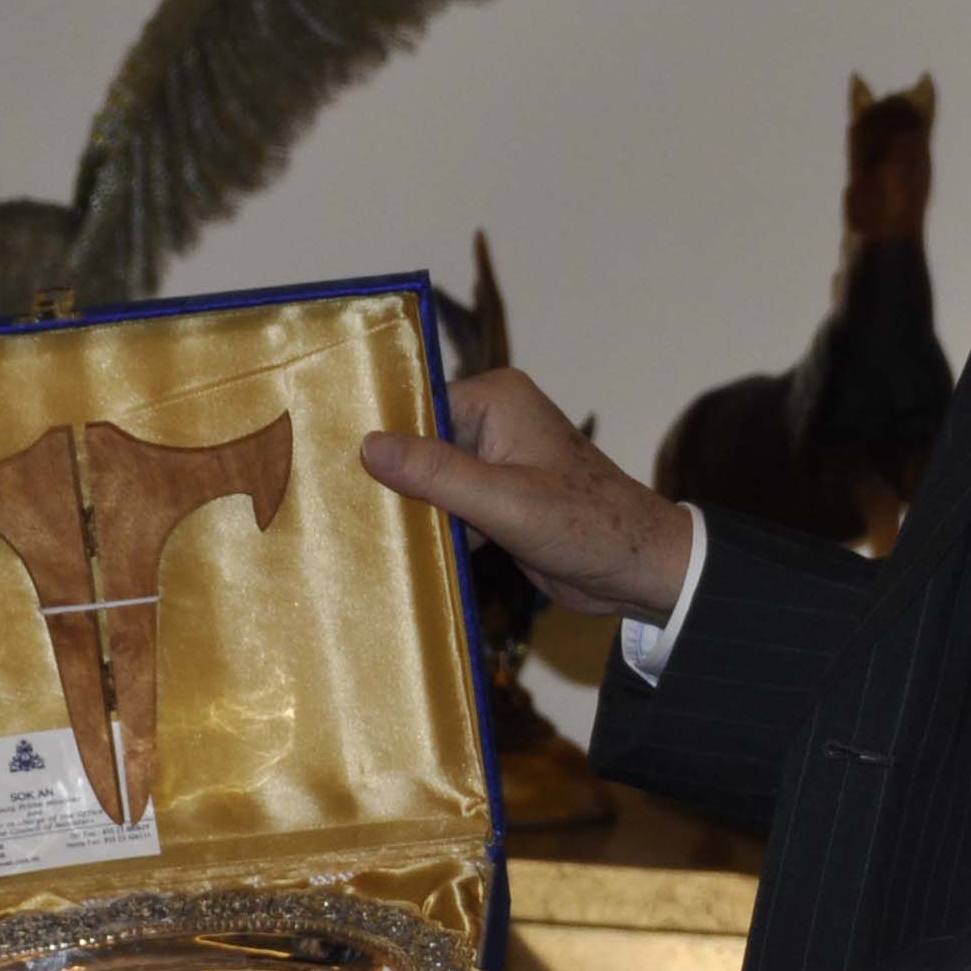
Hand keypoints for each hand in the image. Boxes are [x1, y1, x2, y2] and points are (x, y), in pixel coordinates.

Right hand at [363, 368, 692, 623]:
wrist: (640, 571)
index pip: (417, 408)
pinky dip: (433, 530)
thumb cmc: (587, 526)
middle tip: (337, 507)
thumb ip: (436, 473)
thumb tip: (368, 445)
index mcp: (498, 399)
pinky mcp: (500, 501)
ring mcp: (498, 463)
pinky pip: (450, 507)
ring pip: (432, 480)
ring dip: (410, 509)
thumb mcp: (503, 501)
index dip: (380, 438)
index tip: (330, 467)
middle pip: (419, 445)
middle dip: (391, 478)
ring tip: (360, 531)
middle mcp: (496, 421)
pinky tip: (401, 552)